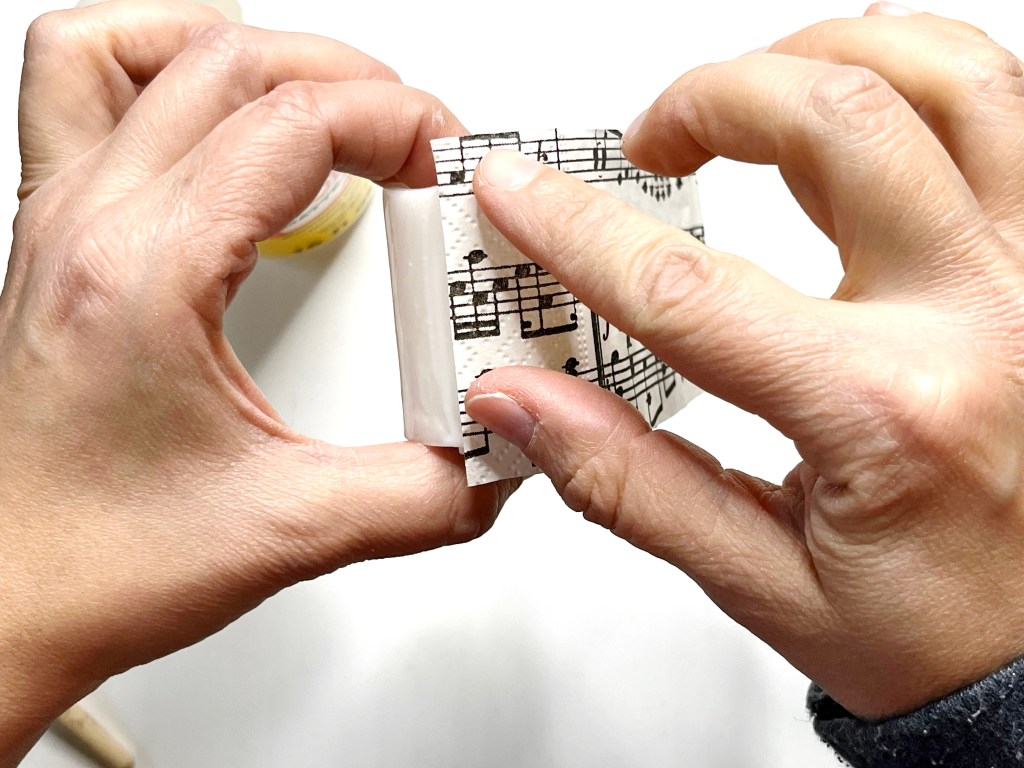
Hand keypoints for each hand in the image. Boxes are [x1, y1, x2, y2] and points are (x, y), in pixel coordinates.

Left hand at [0, 2, 512, 760]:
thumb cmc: (91, 564)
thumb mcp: (289, 533)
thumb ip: (422, 496)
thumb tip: (496, 455)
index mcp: (148, 275)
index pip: (293, 122)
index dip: (393, 118)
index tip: (444, 159)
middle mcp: (90, 227)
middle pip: (230, 61)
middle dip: (350, 77)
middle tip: (411, 137)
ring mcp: (59, 222)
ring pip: (134, 45)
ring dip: (244, 47)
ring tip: (319, 95)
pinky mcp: (55, 240)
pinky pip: (80, 87)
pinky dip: (156, 63)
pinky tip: (215, 110)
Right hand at [465, 4, 1023, 718]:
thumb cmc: (929, 633)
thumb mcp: (759, 580)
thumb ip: (627, 484)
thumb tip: (521, 402)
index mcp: (888, 415)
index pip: (691, 292)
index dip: (579, 229)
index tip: (518, 192)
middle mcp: (983, 322)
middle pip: (835, 122)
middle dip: (709, 101)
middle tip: (650, 144)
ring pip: (946, 78)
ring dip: (820, 58)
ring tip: (748, 95)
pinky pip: (1008, 110)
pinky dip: (921, 71)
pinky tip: (858, 97)